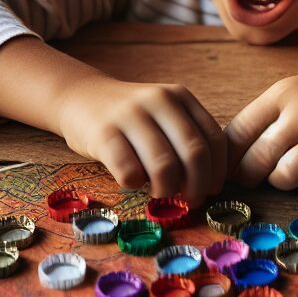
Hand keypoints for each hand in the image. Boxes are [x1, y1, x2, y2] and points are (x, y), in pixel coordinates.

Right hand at [56, 75, 225, 202]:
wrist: (80, 97)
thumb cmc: (130, 118)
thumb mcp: (164, 114)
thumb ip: (187, 137)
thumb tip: (210, 183)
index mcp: (180, 97)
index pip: (214, 139)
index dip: (217, 171)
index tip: (212, 189)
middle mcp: (159, 100)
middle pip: (194, 154)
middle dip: (197, 186)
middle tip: (190, 200)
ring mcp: (130, 115)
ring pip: (164, 166)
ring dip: (167, 190)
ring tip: (160, 192)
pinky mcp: (103, 133)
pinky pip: (129, 171)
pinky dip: (136, 185)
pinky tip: (133, 182)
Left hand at [224, 72, 297, 196]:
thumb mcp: (288, 95)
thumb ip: (257, 121)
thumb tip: (222, 161)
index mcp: (284, 94)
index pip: (240, 131)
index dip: (227, 157)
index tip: (226, 169)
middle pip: (260, 158)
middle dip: (248, 175)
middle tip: (250, 177)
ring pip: (286, 176)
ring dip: (279, 181)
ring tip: (283, 172)